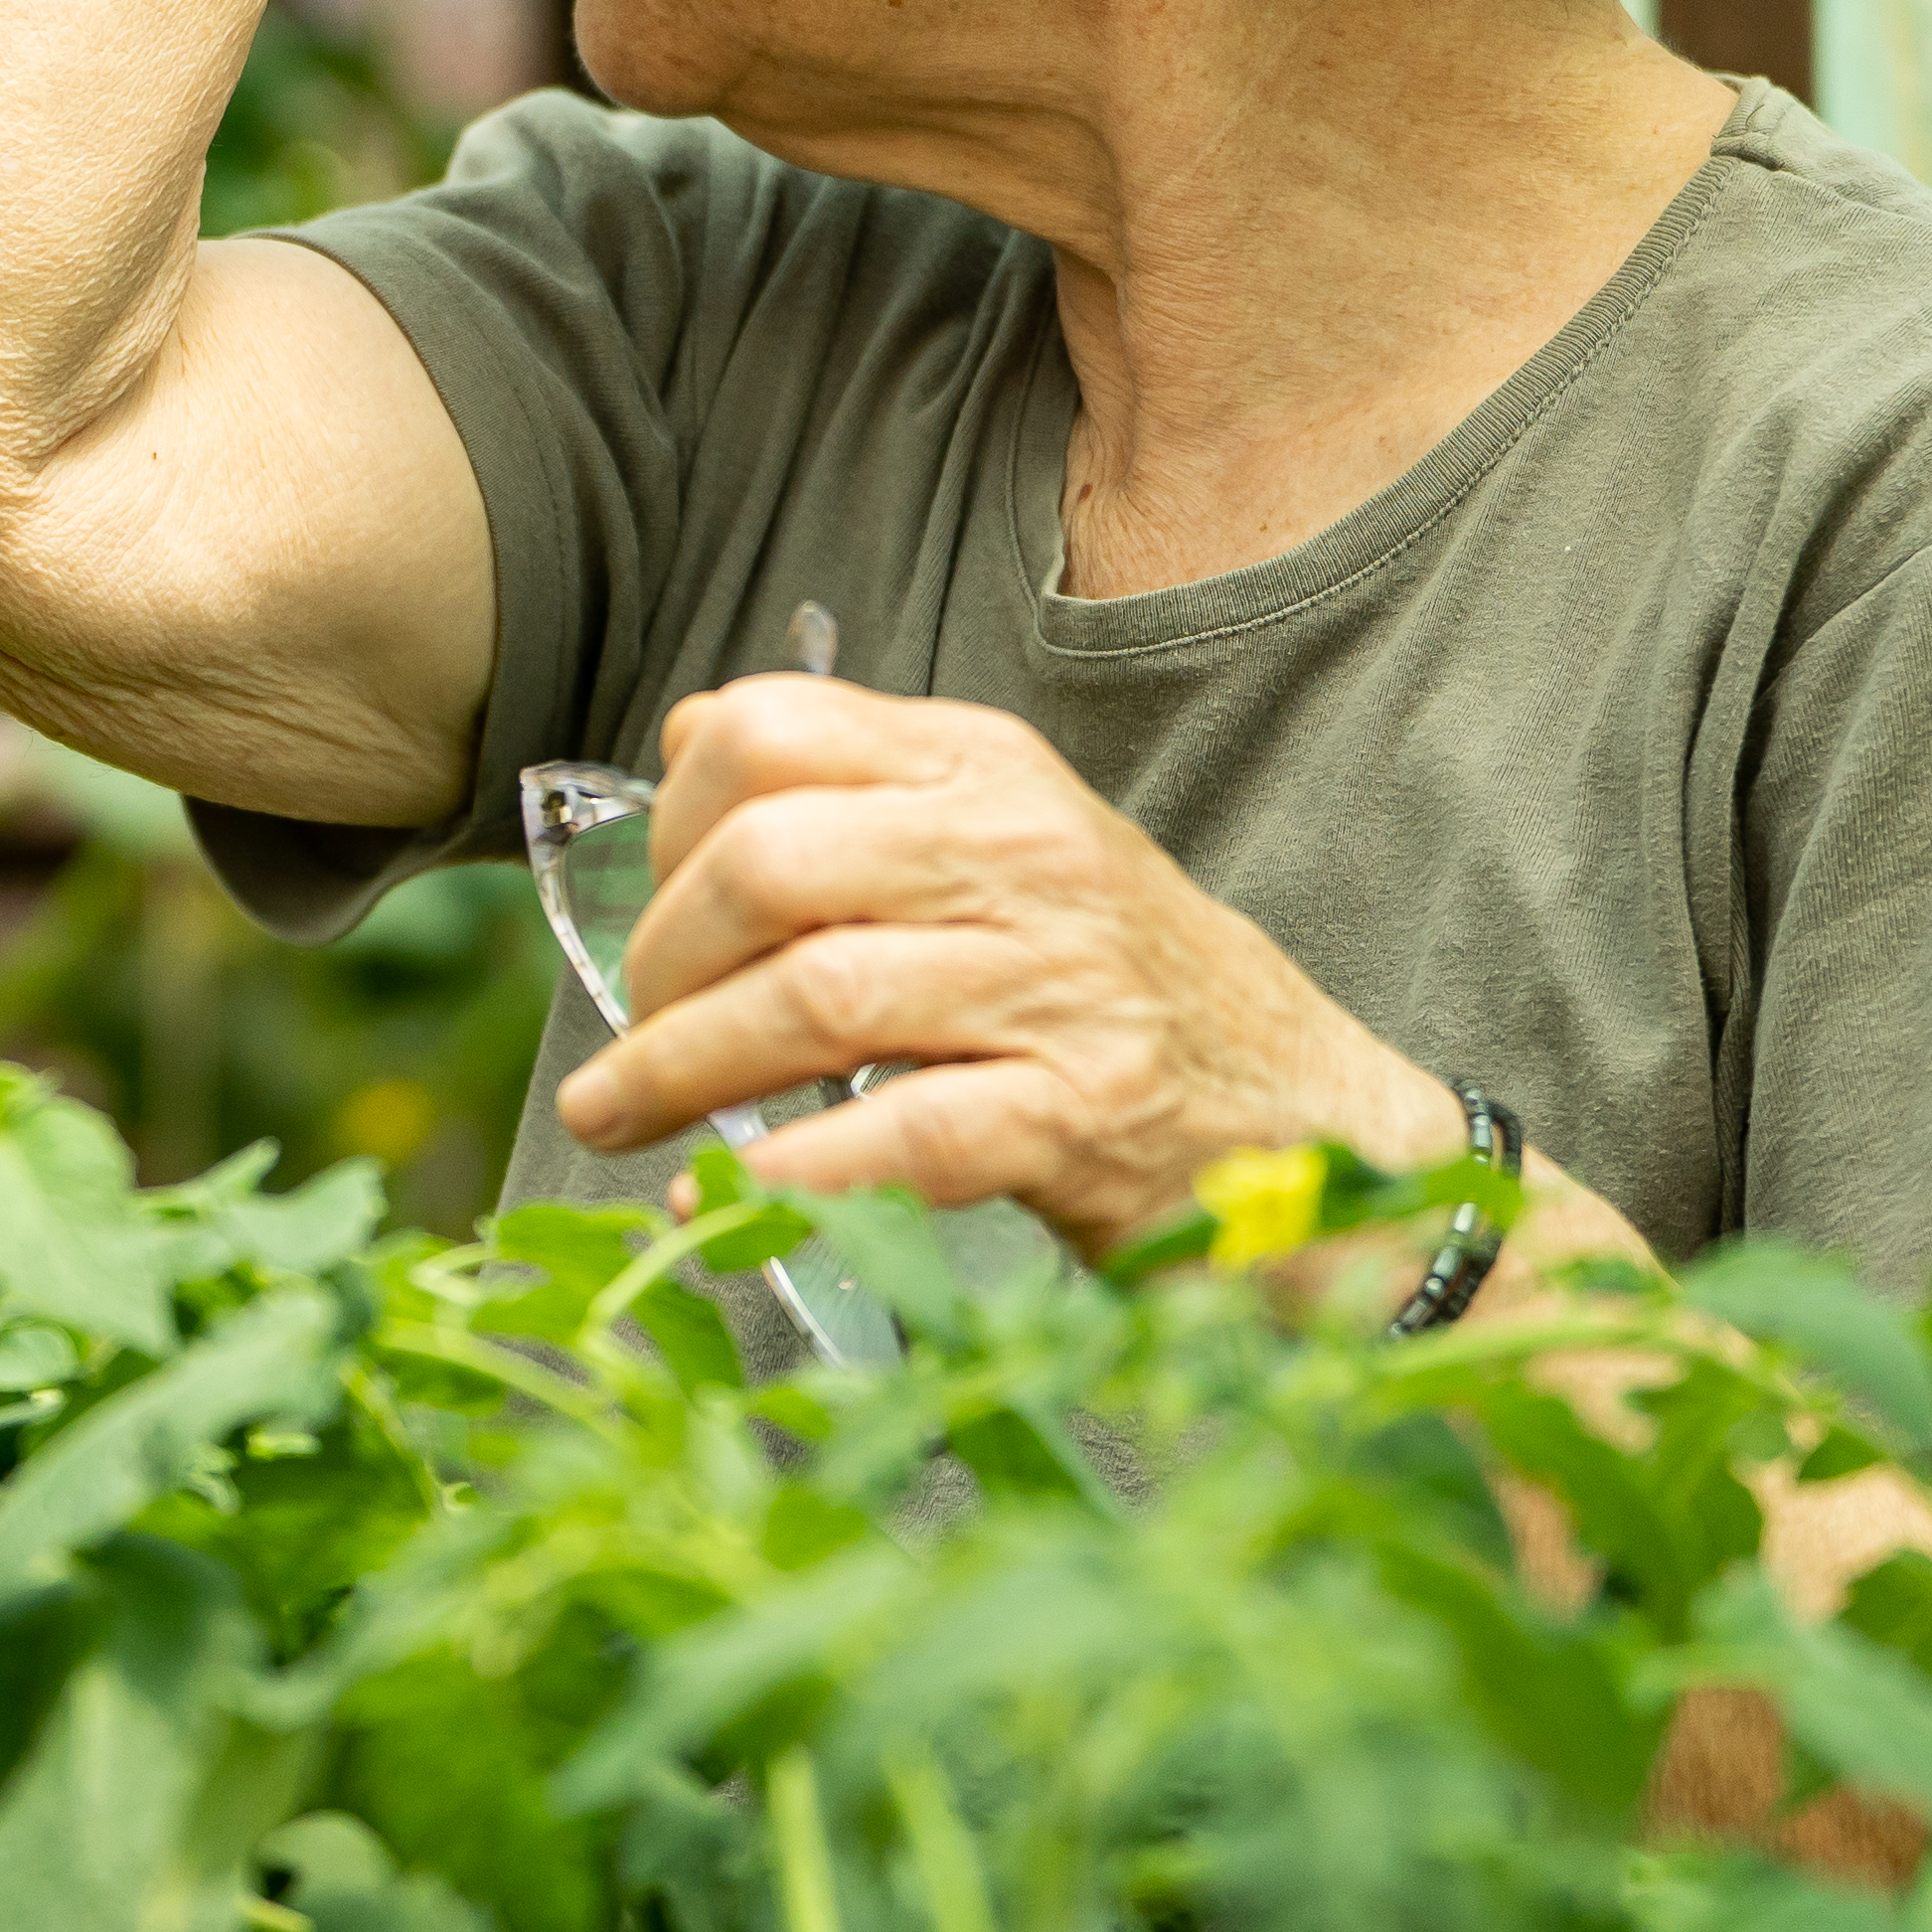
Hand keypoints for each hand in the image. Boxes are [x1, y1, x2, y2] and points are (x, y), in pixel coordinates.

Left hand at [552, 672, 1460, 1268]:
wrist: (1315, 1126)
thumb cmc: (1123, 995)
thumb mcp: (1011, 855)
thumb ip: (868, 813)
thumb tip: (675, 787)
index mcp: (988, 768)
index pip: (768, 727)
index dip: (669, 821)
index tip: (652, 911)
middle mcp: (1024, 852)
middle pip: (766, 862)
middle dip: (660, 960)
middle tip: (632, 1042)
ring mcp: (1060, 984)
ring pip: (811, 997)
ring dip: (678, 1070)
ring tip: (616, 1117)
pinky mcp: (1083, 1114)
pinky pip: (896, 1134)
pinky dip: (784, 1176)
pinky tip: (719, 1204)